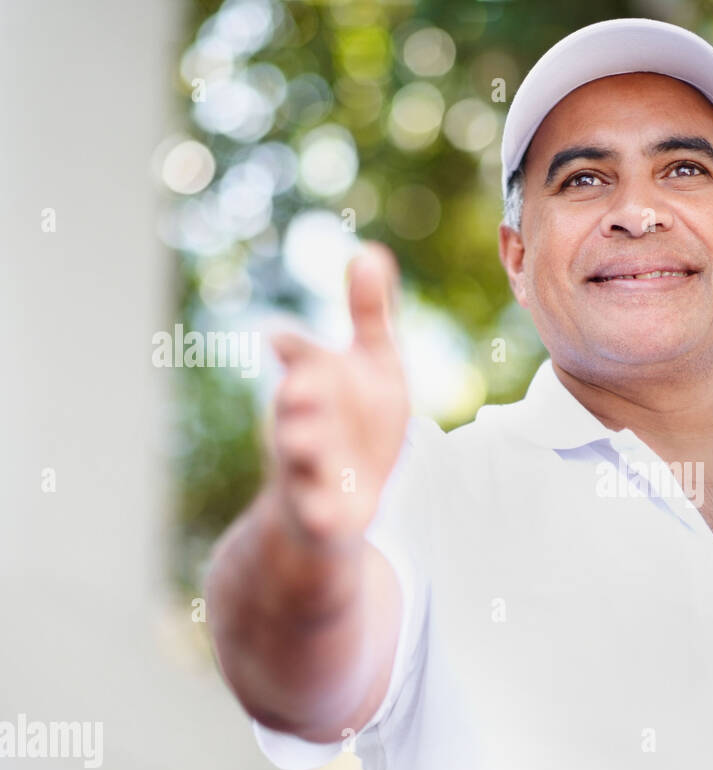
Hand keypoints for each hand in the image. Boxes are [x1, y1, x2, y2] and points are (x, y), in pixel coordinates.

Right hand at [268, 242, 408, 548]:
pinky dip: (320, 512)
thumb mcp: (373, 369)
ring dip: (302, 447)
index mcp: (314, 382)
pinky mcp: (319, 513)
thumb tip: (370, 251)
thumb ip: (370, 316)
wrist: (338, 504)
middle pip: (295, 403)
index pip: (304, 357)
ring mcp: (307, 468)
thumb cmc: (356, 426)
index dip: (297, 349)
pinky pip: (316, 514)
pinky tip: (333, 515)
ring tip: (307, 443)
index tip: (279, 339)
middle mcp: (303, 421)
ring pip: (297, 455)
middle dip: (297, 394)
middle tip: (301, 385)